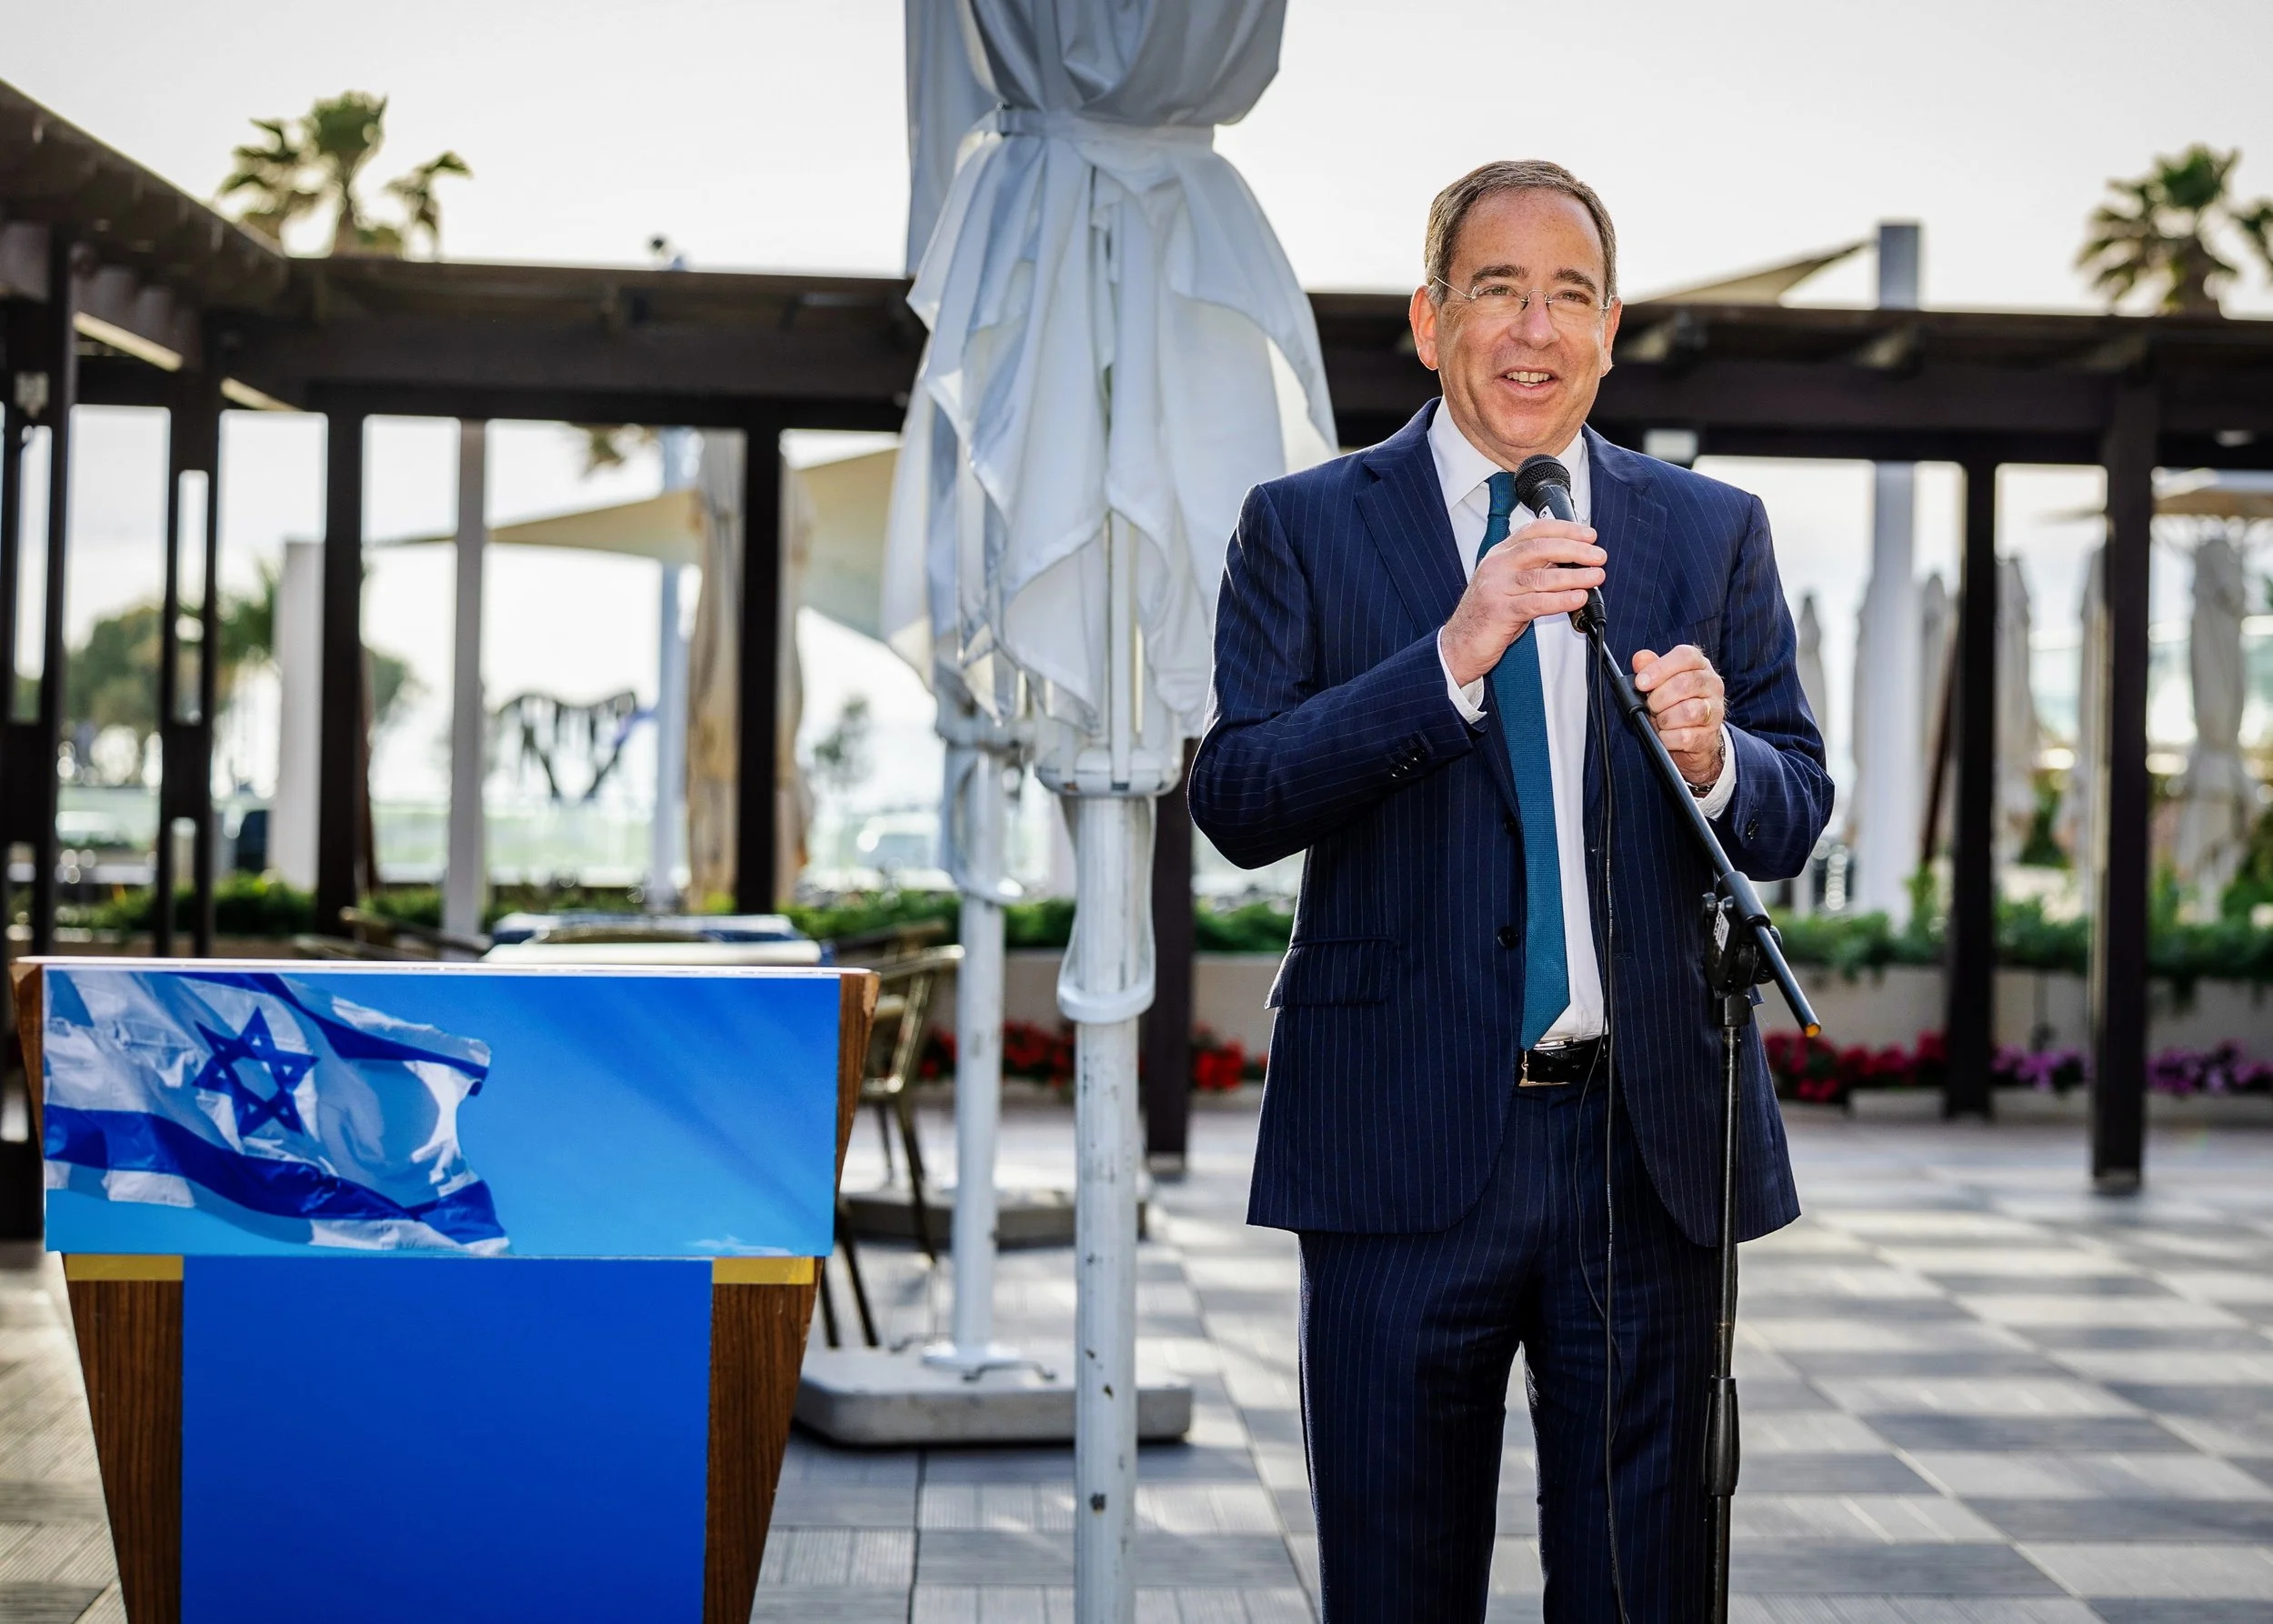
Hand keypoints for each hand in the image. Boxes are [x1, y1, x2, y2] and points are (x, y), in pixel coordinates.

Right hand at [1439, 518, 1604, 685]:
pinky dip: (1560, 600)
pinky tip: (1577, 598)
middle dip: (1574, 549)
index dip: (1565, 529)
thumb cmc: (1487, 615)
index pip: (1534, 530)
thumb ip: (1534, 570)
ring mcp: (1496, 588)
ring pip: (1540, 575)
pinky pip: (1536, 603)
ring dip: (1573, 575)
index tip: (1588, 535)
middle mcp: (1497, 566)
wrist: (1459, 644)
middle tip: (1598, 555)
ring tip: (1595, 576)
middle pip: (1540, 548)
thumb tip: (1571, 560)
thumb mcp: (1509, 584)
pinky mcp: (1500, 611)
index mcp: (1500, 555)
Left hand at [1631, 644, 1725, 786]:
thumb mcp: (1661, 682)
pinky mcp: (1709, 736)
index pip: (1686, 656)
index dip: (1660, 668)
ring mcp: (1715, 711)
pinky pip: (1685, 737)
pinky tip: (1664, 735)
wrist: (1693, 737)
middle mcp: (1712, 685)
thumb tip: (1640, 658)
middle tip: (1650, 705)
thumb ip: (1650, 668)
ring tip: (1659, 721)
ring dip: (1664, 718)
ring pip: (1688, 711)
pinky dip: (1668, 738)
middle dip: (1659, 697)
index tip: (1641, 682)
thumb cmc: (1674, 703)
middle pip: (1685, 683)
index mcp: (1700, 666)